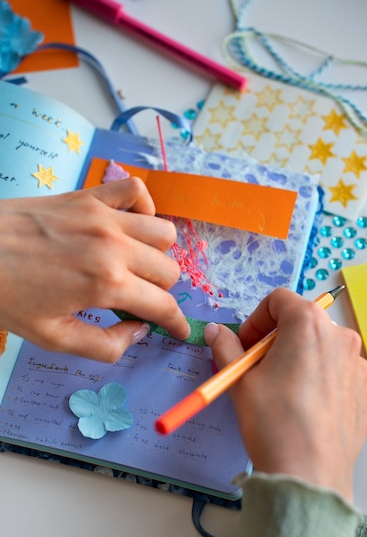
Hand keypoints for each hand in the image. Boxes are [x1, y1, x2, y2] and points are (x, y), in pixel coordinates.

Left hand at [0, 178, 188, 361]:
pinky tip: (129, 225)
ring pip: (163, 233)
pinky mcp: (89, 197)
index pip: (163, 305)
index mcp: (106, 284)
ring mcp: (103, 216)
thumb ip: (104, 345)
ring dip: (158, 254)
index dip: (177, 323)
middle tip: (141, 301)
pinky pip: (136, 191)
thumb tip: (138, 332)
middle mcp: (114, 247)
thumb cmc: (5, 296)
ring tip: (137, 264)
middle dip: (162, 292)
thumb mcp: (52, 337)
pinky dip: (143, 208)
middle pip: (169, 270)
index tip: (179, 331)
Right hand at [204, 288, 366, 501]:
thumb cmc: (272, 422)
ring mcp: (358, 366)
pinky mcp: (366, 392)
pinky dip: (321, 381)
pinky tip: (305, 408)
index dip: (256, 319)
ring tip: (282, 392)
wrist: (307, 474)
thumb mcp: (239, 380)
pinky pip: (339, 375)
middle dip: (277, 340)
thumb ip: (226, 347)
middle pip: (303, 324)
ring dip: (300, 360)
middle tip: (259, 368)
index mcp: (309, 324)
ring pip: (322, 349)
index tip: (246, 343)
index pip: (279, 300)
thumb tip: (216, 331)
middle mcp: (341, 337)